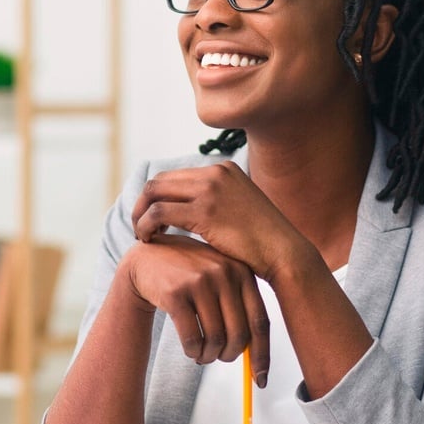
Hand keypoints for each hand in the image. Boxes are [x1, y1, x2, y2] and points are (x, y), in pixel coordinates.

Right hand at [119, 234, 269, 385]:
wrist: (149, 259)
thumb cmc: (189, 275)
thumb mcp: (220, 278)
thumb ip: (239, 306)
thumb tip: (255, 355)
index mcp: (242, 272)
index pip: (260, 321)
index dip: (261, 354)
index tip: (260, 378)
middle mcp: (224, 273)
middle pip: (239, 334)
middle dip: (229, 356)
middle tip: (220, 358)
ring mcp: (199, 282)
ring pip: (215, 338)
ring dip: (209, 356)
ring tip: (202, 355)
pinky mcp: (175, 293)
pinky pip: (192, 338)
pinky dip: (193, 352)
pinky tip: (190, 350)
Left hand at [131, 162, 299, 280]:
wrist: (284, 254)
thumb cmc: (262, 242)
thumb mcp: (239, 210)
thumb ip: (217, 202)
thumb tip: (191, 211)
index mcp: (223, 169)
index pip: (174, 176)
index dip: (156, 197)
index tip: (151, 218)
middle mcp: (215, 172)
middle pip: (159, 180)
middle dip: (142, 204)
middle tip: (139, 227)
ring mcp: (211, 189)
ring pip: (154, 193)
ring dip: (140, 214)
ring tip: (142, 236)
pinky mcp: (205, 210)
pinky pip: (159, 213)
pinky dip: (147, 225)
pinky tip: (149, 241)